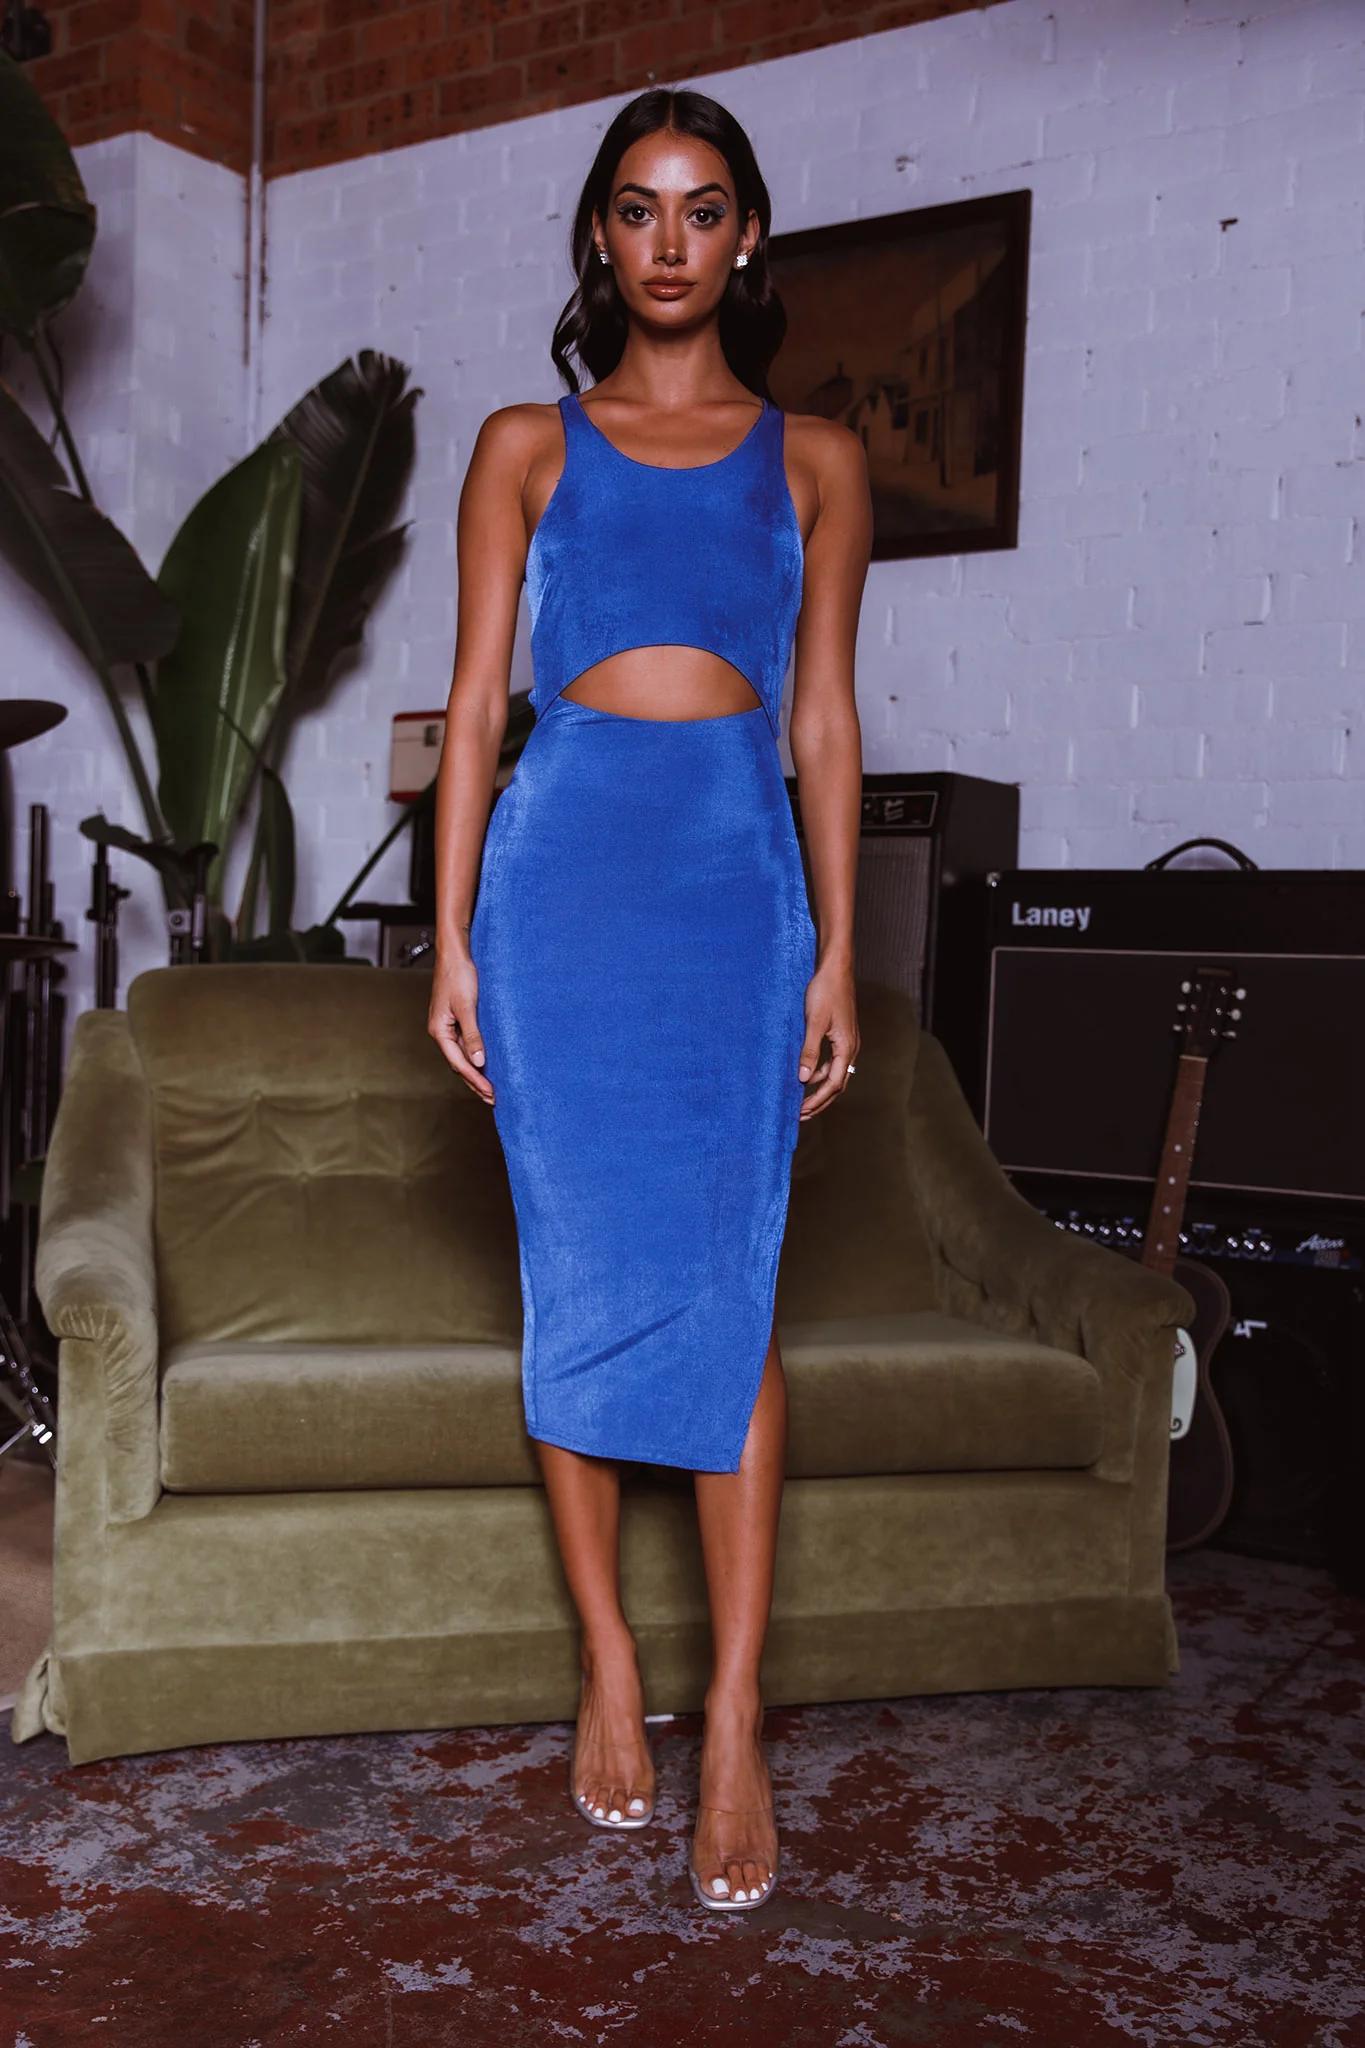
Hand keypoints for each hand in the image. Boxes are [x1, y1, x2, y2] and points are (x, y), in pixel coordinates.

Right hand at [428, 947, 494, 1104]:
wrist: (455, 953)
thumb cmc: (457, 975)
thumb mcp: (467, 1006)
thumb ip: (472, 1035)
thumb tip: (478, 1061)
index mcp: (439, 1031)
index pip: (458, 1063)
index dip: (475, 1080)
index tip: (490, 1093)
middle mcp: (441, 1031)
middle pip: (459, 1064)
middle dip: (475, 1082)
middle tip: (493, 1099)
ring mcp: (448, 1026)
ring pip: (462, 1056)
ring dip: (476, 1072)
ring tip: (490, 1088)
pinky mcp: (456, 1019)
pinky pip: (465, 1044)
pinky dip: (476, 1057)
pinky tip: (486, 1063)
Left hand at [797, 962, 857, 1118]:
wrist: (836, 970)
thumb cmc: (825, 992)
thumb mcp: (814, 1022)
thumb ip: (809, 1051)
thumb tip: (803, 1079)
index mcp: (847, 1048)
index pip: (833, 1084)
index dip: (817, 1100)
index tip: (801, 1112)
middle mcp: (851, 1048)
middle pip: (838, 1084)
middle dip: (820, 1101)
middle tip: (802, 1115)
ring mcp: (848, 1042)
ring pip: (835, 1074)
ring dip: (820, 1087)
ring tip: (802, 1098)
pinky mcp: (842, 1035)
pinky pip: (833, 1061)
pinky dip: (820, 1072)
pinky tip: (807, 1074)